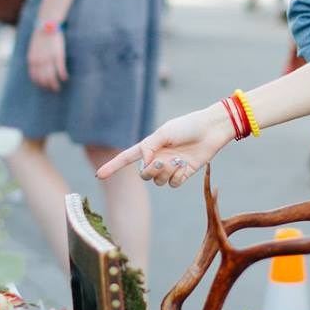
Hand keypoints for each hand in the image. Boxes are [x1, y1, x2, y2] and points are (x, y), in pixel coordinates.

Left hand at [27, 26, 67, 91]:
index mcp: (32, 60)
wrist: (47, 25)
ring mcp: (49, 59)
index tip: (44, 87)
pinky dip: (63, 76)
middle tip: (53, 89)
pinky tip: (65, 78)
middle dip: (48, 86)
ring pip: (51, 77)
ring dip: (55, 84)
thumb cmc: (40, 36)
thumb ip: (34, 59)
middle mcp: (39, 62)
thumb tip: (36, 69)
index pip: (35, 77)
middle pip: (43, 79)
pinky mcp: (58, 55)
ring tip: (58, 88)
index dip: (40, 84)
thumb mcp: (33, 49)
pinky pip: (60, 69)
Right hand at [96, 105, 236, 186]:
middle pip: (144, 175)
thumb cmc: (187, 126)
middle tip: (161, 161)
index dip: (112, 167)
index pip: (126, 158)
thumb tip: (143, 164)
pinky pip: (173, 183)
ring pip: (159, 181)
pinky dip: (178, 175)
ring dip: (167, 172)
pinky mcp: (183, 173)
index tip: (98, 176)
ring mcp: (170, 167)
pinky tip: (185, 165)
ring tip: (177, 160)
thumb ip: (149, 148)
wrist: (211, 130)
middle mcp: (157, 158)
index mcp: (149, 146)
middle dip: (151, 171)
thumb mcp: (164, 133)